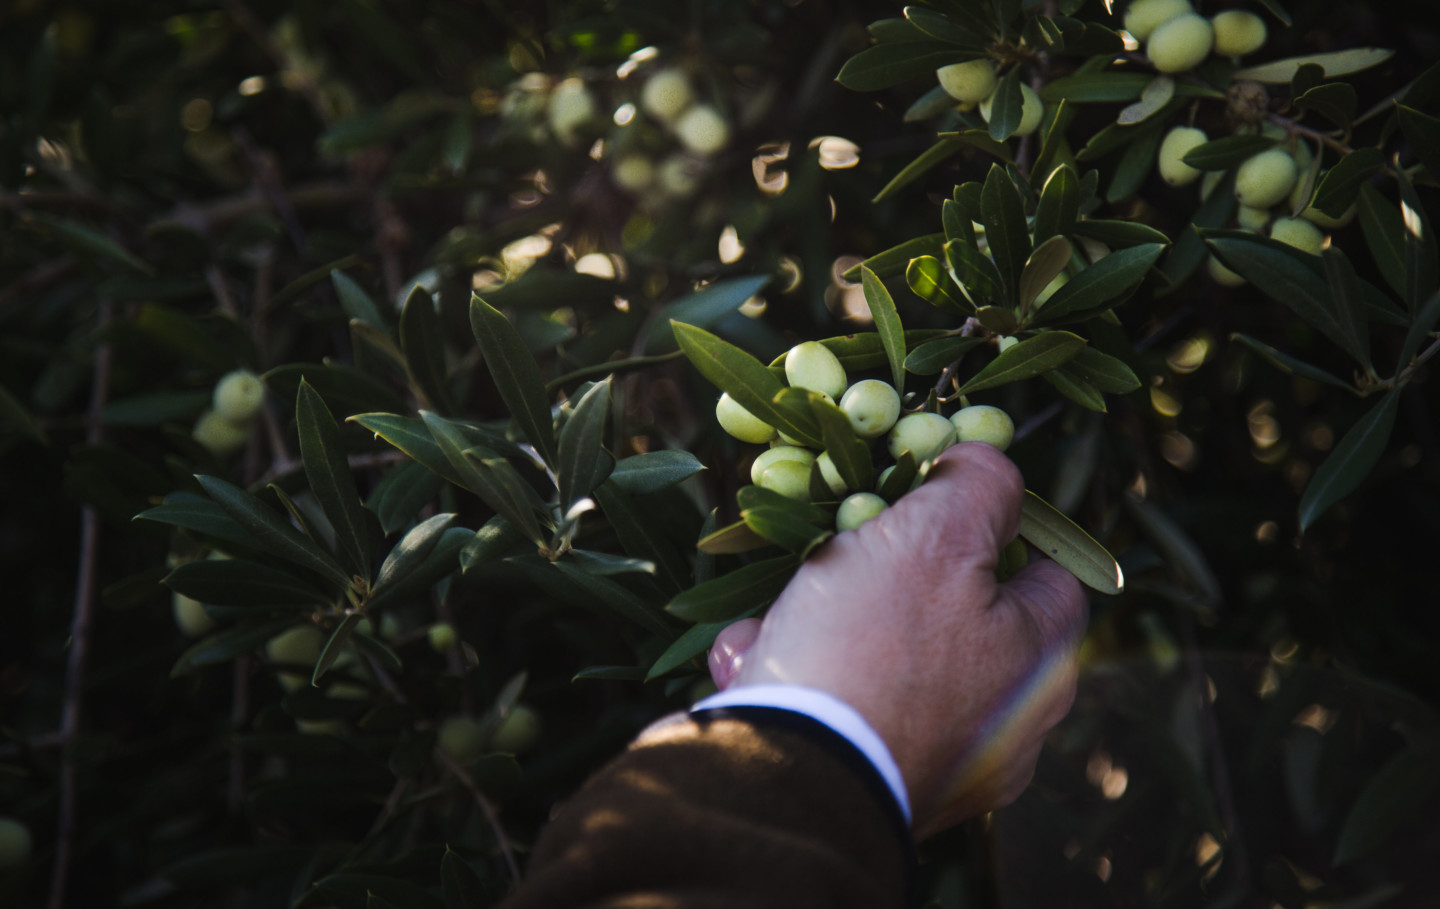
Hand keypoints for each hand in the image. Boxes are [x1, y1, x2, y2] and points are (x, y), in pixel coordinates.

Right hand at [708, 443, 1086, 837]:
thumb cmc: (871, 649)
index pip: (1046, 572)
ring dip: (827, 626)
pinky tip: (758, 666)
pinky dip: (803, 679)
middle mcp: (1008, 729)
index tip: (929, 509)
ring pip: (885, 659)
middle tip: (835, 561)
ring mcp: (943, 769)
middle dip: (881, 579)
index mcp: (1041, 667)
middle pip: (951, 614)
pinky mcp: (875, 789)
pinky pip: (845, 710)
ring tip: (779, 621)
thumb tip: (988, 466)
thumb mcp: (933, 536)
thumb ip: (978, 487)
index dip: (992, 528)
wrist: (787, 781)